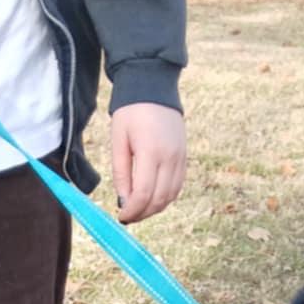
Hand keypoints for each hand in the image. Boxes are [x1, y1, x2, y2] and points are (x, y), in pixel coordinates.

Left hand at [110, 103, 186, 223]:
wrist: (154, 86)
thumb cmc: (131, 112)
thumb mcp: (119, 141)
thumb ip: (121, 173)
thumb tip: (124, 201)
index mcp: (151, 151)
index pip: (144, 194)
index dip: (132, 210)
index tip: (121, 216)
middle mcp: (170, 157)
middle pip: (159, 200)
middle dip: (142, 213)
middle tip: (128, 216)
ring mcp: (180, 157)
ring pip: (170, 196)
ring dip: (154, 208)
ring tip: (138, 209)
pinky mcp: (184, 157)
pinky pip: (177, 186)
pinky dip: (164, 197)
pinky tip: (151, 198)